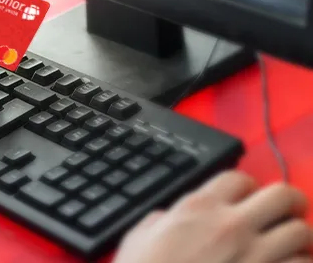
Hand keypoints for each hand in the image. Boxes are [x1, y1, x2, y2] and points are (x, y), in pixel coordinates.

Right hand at [114, 171, 312, 262]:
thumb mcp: (138, 238)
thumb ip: (160, 221)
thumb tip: (168, 218)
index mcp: (199, 209)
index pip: (240, 178)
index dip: (246, 188)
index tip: (245, 200)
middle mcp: (233, 226)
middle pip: (284, 195)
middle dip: (289, 203)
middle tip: (282, 216)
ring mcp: (256, 256)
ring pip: (302, 232)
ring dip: (297, 242)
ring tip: (288, 251)